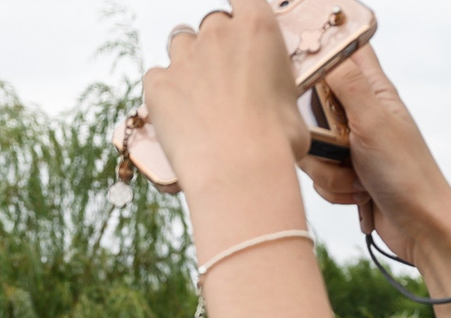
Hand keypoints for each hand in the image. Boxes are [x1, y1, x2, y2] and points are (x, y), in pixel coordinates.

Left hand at [141, 7, 309, 204]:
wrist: (238, 169)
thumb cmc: (276, 142)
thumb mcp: (294, 106)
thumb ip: (278, 88)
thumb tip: (275, 103)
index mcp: (257, 28)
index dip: (239, 10)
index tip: (239, 23)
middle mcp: (218, 33)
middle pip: (211, 23)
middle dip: (217, 44)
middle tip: (226, 79)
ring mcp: (184, 57)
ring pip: (180, 42)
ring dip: (188, 61)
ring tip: (199, 96)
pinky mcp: (158, 84)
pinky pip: (156, 77)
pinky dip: (164, 90)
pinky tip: (178, 115)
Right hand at [298, 45, 450, 272]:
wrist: (420, 227)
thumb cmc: (406, 172)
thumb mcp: (374, 121)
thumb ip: (347, 84)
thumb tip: (324, 51)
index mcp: (372, 91)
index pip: (344, 52)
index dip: (323, 54)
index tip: (309, 75)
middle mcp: (360, 113)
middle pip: (311, 104)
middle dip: (315, 133)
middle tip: (338, 146)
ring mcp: (350, 145)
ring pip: (310, 145)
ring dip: (327, 170)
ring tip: (356, 179)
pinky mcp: (343, 174)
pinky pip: (316, 175)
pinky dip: (332, 189)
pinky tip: (357, 196)